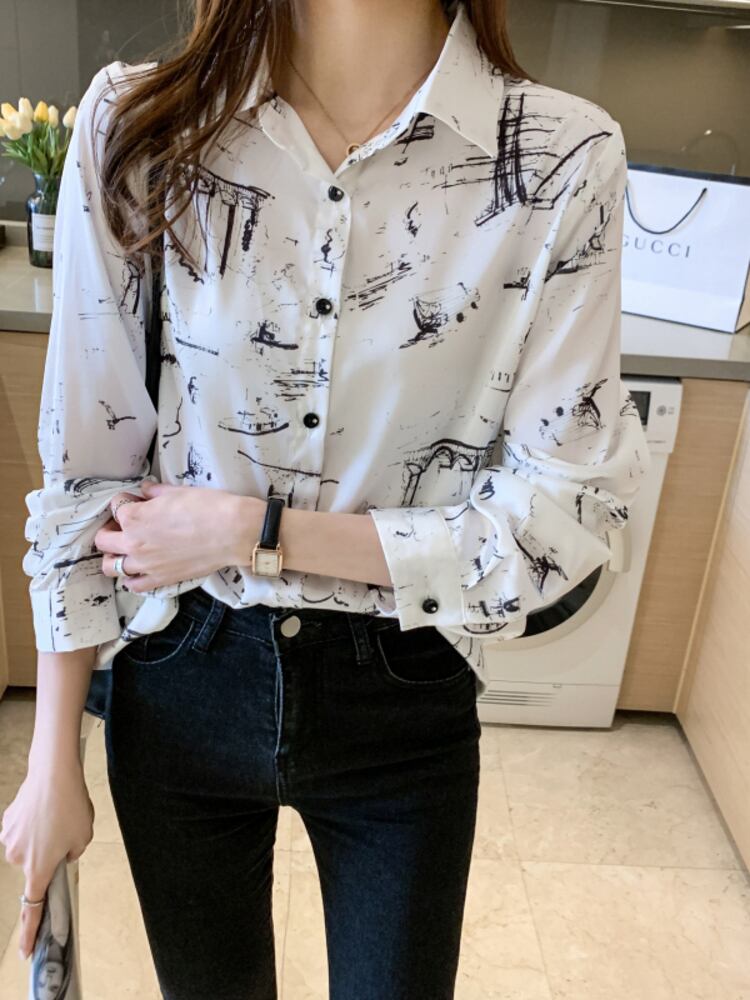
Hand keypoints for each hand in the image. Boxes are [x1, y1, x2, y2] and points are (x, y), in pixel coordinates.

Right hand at [0, 760, 93, 959]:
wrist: (53, 775)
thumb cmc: (71, 807)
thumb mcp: (83, 836)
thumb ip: (72, 854)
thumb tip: (62, 855)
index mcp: (39, 869)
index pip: (33, 908)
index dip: (30, 932)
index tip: (26, 951)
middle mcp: (18, 859)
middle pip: (35, 866)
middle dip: (48, 856)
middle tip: (65, 832)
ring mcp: (9, 840)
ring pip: (29, 847)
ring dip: (41, 837)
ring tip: (56, 815)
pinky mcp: (6, 823)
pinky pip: (22, 830)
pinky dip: (33, 824)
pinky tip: (44, 808)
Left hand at [94, 482, 263, 592]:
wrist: (230, 532)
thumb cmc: (207, 507)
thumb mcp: (177, 492)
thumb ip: (155, 493)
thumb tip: (147, 491)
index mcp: (134, 517)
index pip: (115, 506)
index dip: (126, 501)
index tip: (136, 501)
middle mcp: (133, 543)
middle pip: (103, 540)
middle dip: (110, 529)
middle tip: (124, 526)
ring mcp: (145, 564)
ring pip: (111, 567)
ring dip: (114, 556)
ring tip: (127, 550)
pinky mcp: (160, 579)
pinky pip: (134, 585)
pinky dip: (131, 578)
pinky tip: (140, 570)